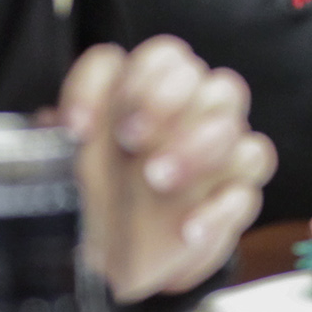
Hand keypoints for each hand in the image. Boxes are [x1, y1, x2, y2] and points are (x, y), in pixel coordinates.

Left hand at [59, 36, 276, 301]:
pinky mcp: (235, 200)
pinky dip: (217, 210)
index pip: (167, 56)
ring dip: (194, 150)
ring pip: (233, 129)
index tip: (99, 117)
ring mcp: (223, 157)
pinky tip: (187, 228)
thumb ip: (70, 125)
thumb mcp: (70, 156)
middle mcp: (199, 115)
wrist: (121, 255)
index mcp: (159, 91)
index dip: (138, 76)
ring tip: (154, 179)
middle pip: (214, 83)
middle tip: (129, 138)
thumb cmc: (101, 190)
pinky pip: (246, 192)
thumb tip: (65, 120)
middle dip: (171, 102)